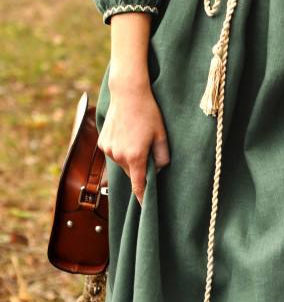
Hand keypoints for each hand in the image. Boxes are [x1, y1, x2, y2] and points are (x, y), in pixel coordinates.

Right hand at [98, 68, 170, 205]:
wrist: (128, 94)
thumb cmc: (148, 113)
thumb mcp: (162, 135)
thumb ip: (162, 157)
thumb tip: (158, 170)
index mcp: (135, 156)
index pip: (139, 185)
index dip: (142, 197)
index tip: (145, 208)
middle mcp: (119, 156)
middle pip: (131, 173)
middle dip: (140, 168)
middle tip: (148, 150)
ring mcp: (108, 149)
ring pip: (122, 163)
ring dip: (130, 158)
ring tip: (137, 137)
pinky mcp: (102, 142)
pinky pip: (114, 153)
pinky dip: (121, 149)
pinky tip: (127, 133)